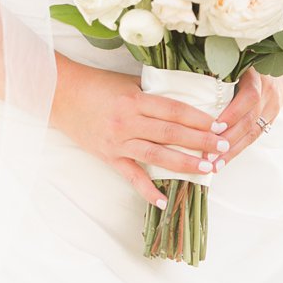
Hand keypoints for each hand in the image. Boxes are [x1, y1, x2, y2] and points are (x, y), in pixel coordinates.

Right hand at [52, 60, 231, 207]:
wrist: (60, 94)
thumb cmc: (94, 85)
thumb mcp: (126, 82)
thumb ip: (152, 93)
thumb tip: (183, 101)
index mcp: (134, 100)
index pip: (174, 110)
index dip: (198, 119)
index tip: (219, 125)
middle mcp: (127, 122)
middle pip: (171, 133)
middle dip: (200, 141)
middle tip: (223, 146)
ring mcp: (118, 142)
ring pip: (157, 155)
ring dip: (184, 163)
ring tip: (207, 168)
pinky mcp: (109, 156)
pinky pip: (132, 176)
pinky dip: (148, 190)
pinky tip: (165, 200)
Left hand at [212, 67, 282, 165]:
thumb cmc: (251, 62)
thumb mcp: (240, 61)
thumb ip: (223, 69)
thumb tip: (190, 80)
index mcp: (258, 78)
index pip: (249, 97)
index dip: (233, 113)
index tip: (214, 127)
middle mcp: (267, 96)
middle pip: (249, 121)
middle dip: (228, 140)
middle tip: (208, 155)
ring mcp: (271, 109)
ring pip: (252, 134)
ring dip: (232, 151)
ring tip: (214, 165)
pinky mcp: (270, 120)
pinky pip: (254, 137)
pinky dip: (238, 149)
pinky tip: (223, 161)